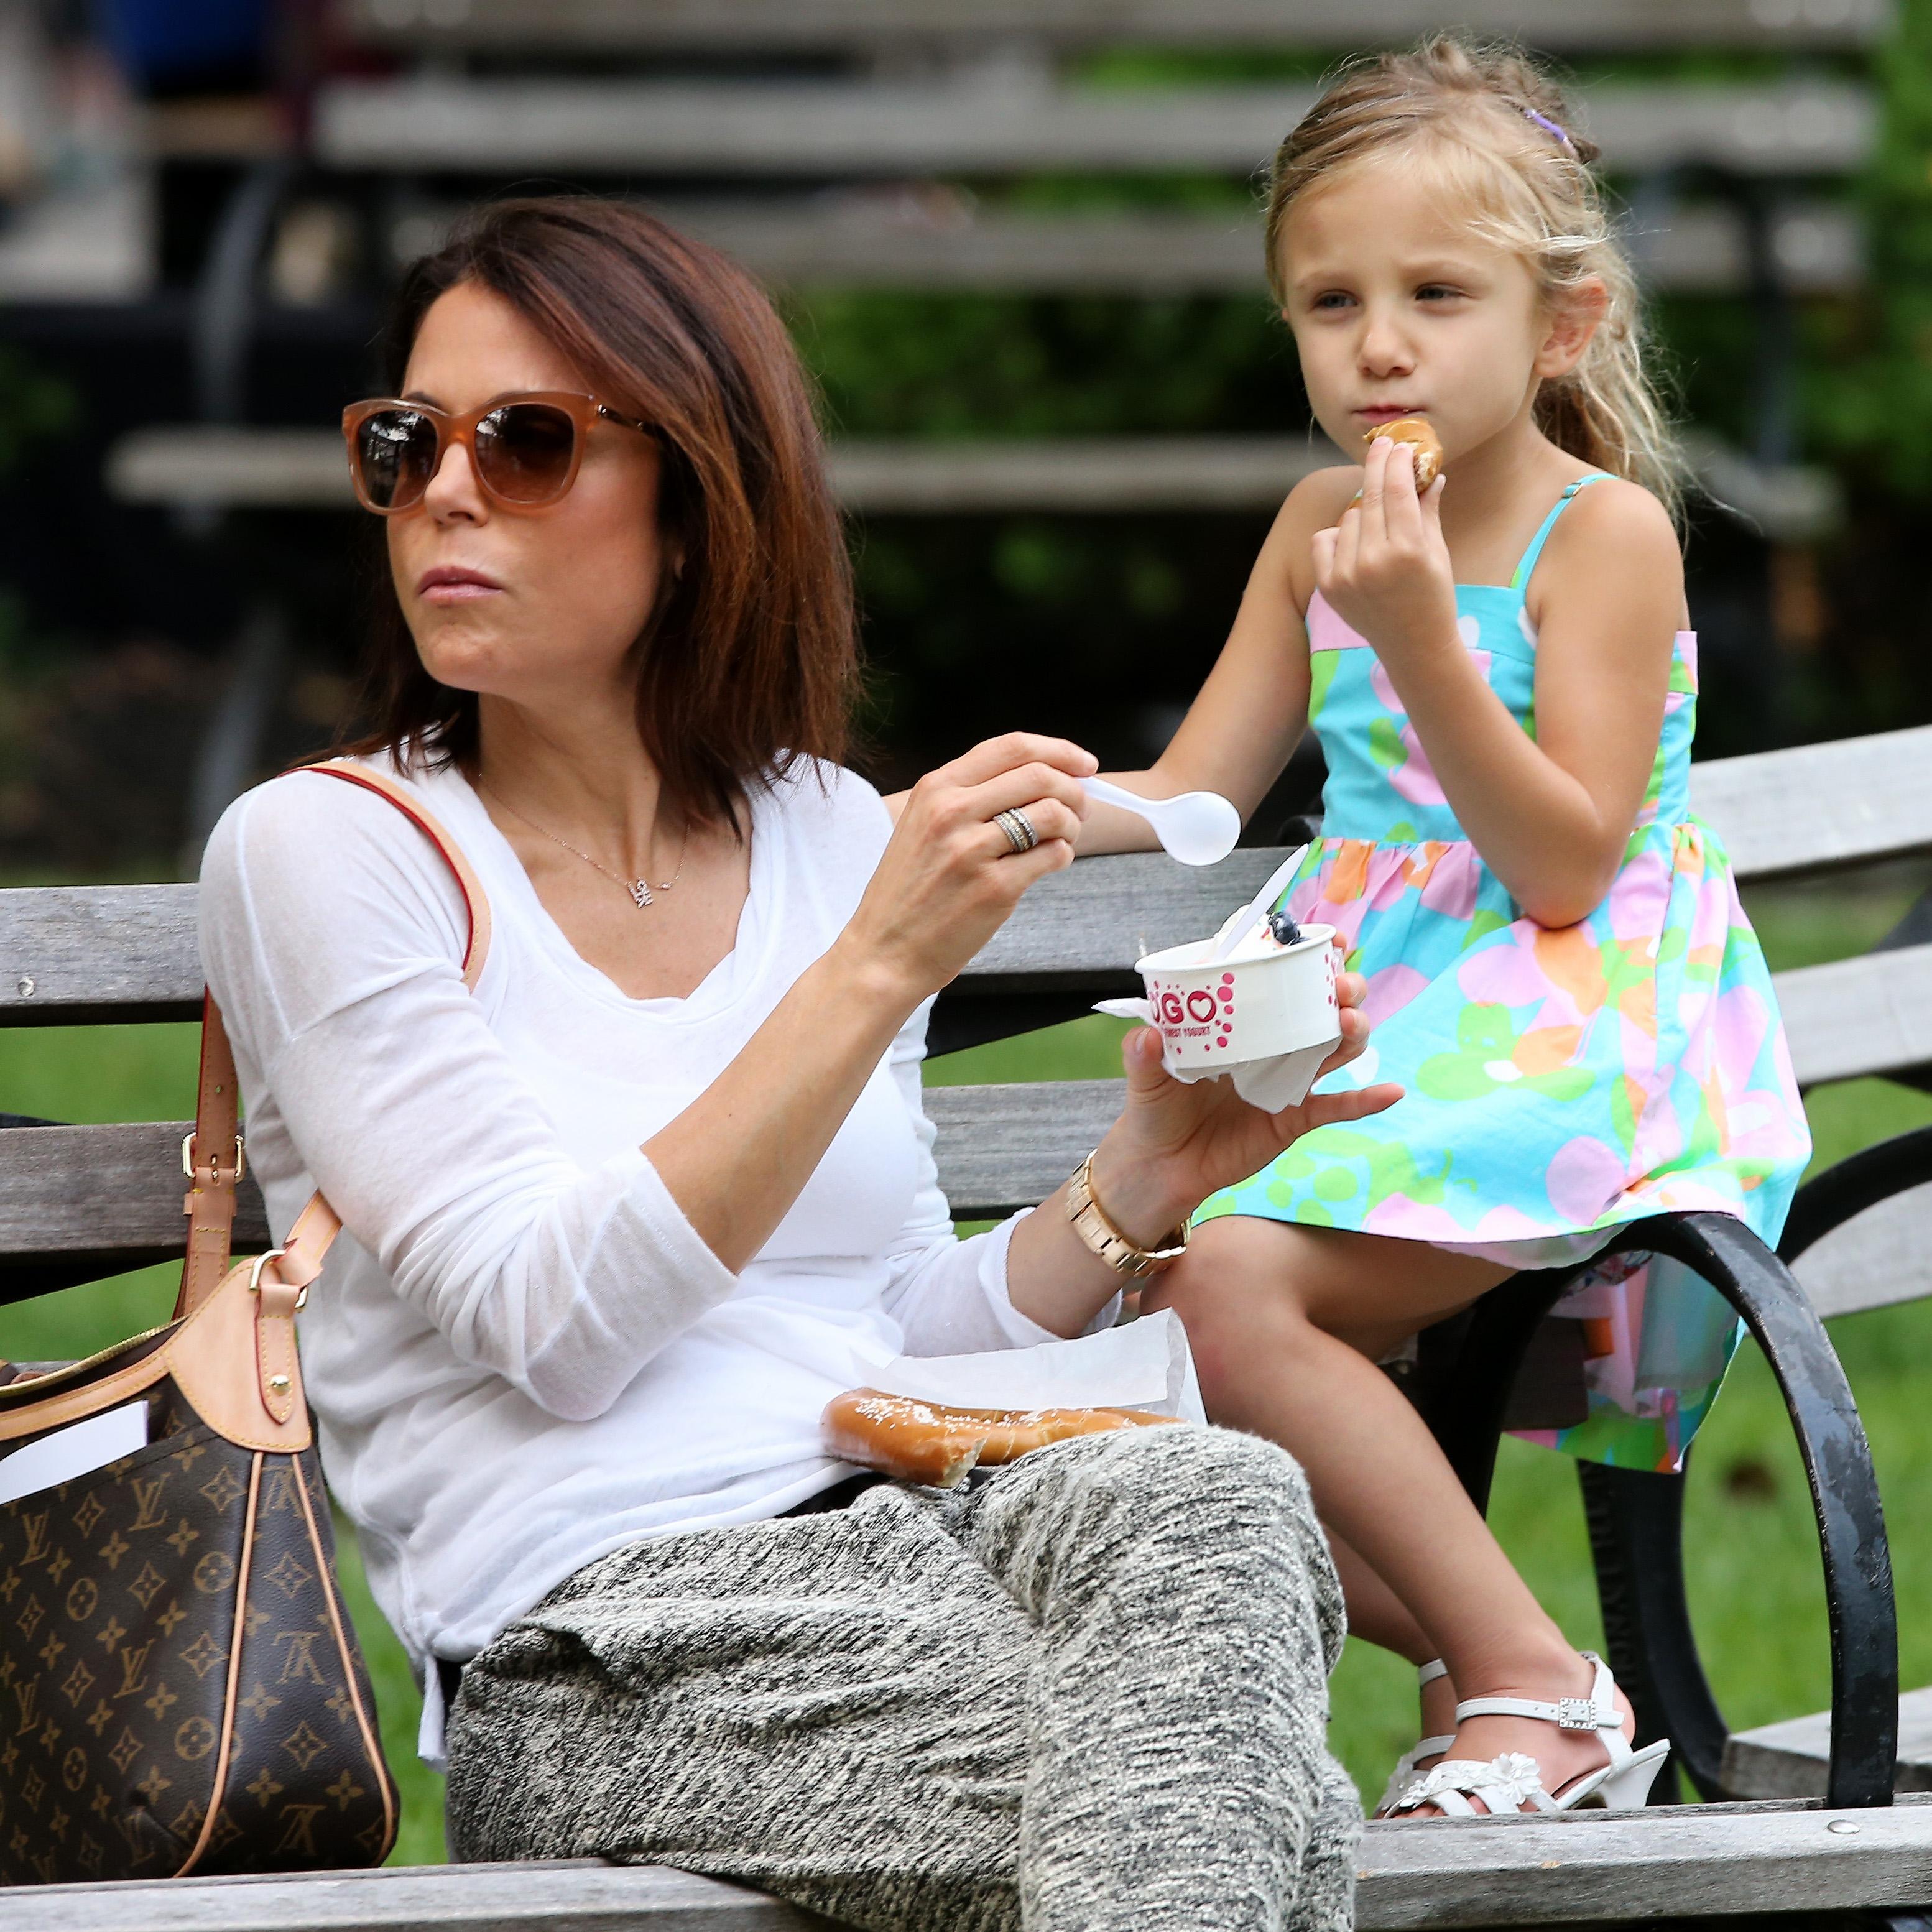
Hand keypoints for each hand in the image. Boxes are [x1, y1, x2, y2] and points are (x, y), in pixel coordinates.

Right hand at [842, 732, 1096, 1004]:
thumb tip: (1041, 777)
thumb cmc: (908, 893)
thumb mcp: (922, 826)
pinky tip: (1050, 864)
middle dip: (1074, 789)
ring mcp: (972, 850)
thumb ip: (969, 797)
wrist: (883, 951)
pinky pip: (1052, 855)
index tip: (1083, 764)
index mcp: (935, 789)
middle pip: (1039, 775)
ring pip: (1052, 813)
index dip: (1058, 751)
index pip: (1011, 747)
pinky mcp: (994, 888)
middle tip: (1080, 807)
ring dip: (1071, 825)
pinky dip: (1063, 856)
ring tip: (1063, 839)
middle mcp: (952, 811)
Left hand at [1086, 957, 1402, 1245]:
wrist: (1161, 1166)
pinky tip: (1391, 1092)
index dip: (1313, 954)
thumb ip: (1145, 1055)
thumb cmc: (1155, 1108)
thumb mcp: (1146, 1077)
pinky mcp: (1296, 1117)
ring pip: (1337, 1046)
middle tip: (1340, 986)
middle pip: (1323, 1006)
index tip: (1333, 939)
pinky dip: (1366, 1101)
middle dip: (1342, 988)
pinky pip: (1337, 1106)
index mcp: (1243, 1020)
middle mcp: (1273, 1042)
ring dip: (1353, 1030)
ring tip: (1350, 1022)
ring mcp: (1289, 1078)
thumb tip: (1148, 1035)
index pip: (1283, 978)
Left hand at [1312, 435, 1457, 664]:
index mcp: (1408, 549)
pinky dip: (1337, 536)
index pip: (1397, 489)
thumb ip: (1428, 509)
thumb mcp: (1437, 551)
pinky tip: (1355, 546)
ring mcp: (1348, 575)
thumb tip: (1430, 471)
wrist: (1413, 646)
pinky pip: (1324, 539)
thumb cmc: (1432, 595)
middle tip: (1381, 445)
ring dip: (1362, 512)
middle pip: (1369, 496)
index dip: (1396, 461)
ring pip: (1348, 517)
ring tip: (1380, 530)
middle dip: (1376, 467)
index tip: (1397, 443)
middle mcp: (1374, 561)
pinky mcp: (1328, 586)